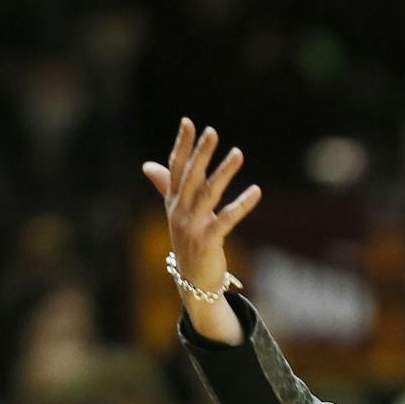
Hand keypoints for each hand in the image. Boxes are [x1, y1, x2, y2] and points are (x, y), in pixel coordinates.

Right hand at [142, 119, 261, 344]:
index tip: (188, 122)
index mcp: (173, 201)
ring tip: (238, 153)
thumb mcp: (175, 213)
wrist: (192, 281)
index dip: (182, 145)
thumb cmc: (187, 242)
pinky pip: (226, 219)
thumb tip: (148, 165)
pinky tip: (256, 191)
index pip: (175, 167)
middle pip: (191, 176)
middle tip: (212, 131)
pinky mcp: (208, 241)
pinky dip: (242, 205)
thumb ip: (165, 186)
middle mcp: (180, 211)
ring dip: (224, 172)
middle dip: (201, 153)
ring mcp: (192, 226)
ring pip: (209, 194)